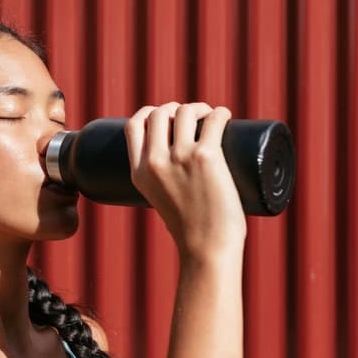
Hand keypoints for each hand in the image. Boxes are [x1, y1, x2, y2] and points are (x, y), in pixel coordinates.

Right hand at [124, 102, 246, 259]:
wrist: (206, 249)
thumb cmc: (190, 230)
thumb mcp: (160, 200)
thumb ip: (162, 181)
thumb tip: (181, 167)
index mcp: (138, 173)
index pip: (133, 126)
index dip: (148, 112)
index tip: (163, 115)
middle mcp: (155, 162)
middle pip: (159, 114)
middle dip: (175, 108)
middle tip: (192, 118)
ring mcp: (180, 158)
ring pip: (185, 112)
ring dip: (198, 108)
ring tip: (209, 117)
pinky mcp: (206, 157)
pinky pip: (213, 120)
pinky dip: (220, 113)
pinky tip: (224, 116)